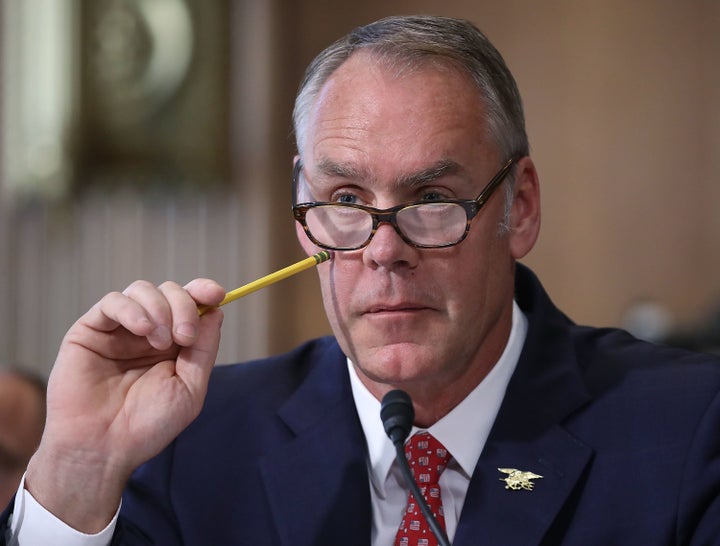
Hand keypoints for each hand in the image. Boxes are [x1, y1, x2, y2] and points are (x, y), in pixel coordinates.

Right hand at [24, 278, 224, 531]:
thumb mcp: (189, 388)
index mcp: (174, 344)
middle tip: (185, 337)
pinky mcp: (90, 330)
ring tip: (161, 343)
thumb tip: (216, 311)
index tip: (217, 294)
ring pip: (143, 290)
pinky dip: (132, 309)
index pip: (191, 303)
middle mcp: (148, 332)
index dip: (204, 291)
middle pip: (171, 292)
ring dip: (160, 309)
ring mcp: (119, 330)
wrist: (103, 448)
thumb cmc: (147, 426)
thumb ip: (204, 349)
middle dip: (184, 307)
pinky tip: (142, 330)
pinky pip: (113, 301)